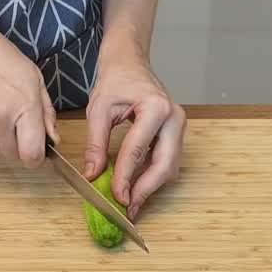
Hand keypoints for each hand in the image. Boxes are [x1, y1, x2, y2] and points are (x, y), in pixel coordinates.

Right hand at [0, 16, 58, 167]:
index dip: (36, 159)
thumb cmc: (2, 57)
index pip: (31, 154)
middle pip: (12, 154)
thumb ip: (46, 112)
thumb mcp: (35, 78)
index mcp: (25, 106)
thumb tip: (53, 138)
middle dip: (17, 145)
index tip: (38, 154)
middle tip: (17, 124)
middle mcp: (2, 116)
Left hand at [84, 51, 184, 218]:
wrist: (130, 63)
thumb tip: (93, 174)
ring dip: (151, 186)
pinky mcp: (176, 133)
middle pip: (165, 164)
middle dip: (146, 189)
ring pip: (170, 166)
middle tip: (128, 208)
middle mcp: (174, 117)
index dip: (126, 176)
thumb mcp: (98, 110)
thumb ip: (96, 143)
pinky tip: (137, 186)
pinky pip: (168, 160)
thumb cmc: (116, 80)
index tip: (116, 196)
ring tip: (131, 202)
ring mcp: (178, 126)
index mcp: (156, 107)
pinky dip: (153, 176)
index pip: (138, 150)